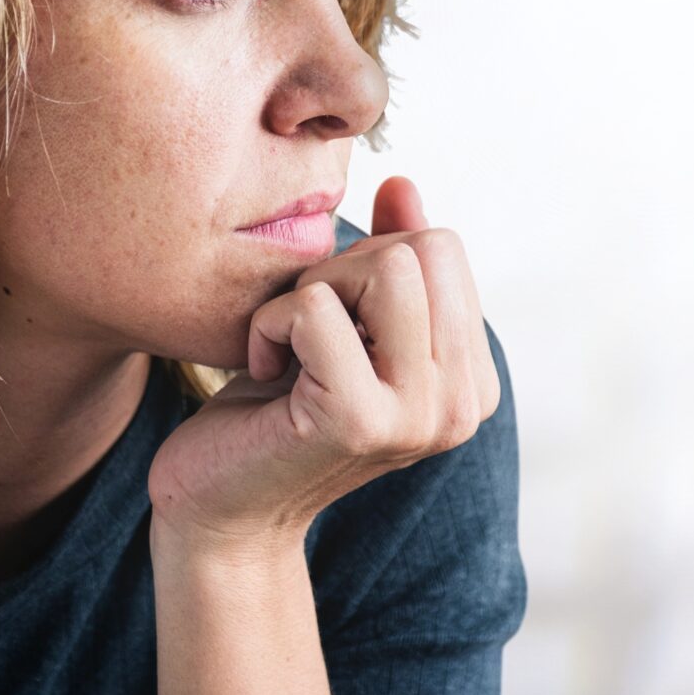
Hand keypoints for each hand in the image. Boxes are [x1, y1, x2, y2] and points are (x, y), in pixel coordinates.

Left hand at [146, 176, 500, 553]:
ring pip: (387, 267)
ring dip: (313, 290)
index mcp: (472, 380)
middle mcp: (462, 404)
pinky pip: (316, 308)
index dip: (370, 260)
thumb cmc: (274, 411)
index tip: (334, 322)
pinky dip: (271, 324)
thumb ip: (388, 259)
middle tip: (305, 332)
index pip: (444, 248)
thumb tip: (403, 185)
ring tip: (291, 347)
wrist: (221, 509)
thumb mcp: (342, 324)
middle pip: (425, 249)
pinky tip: (265, 374)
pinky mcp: (360, 422)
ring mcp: (418, 416)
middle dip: (345, 266)